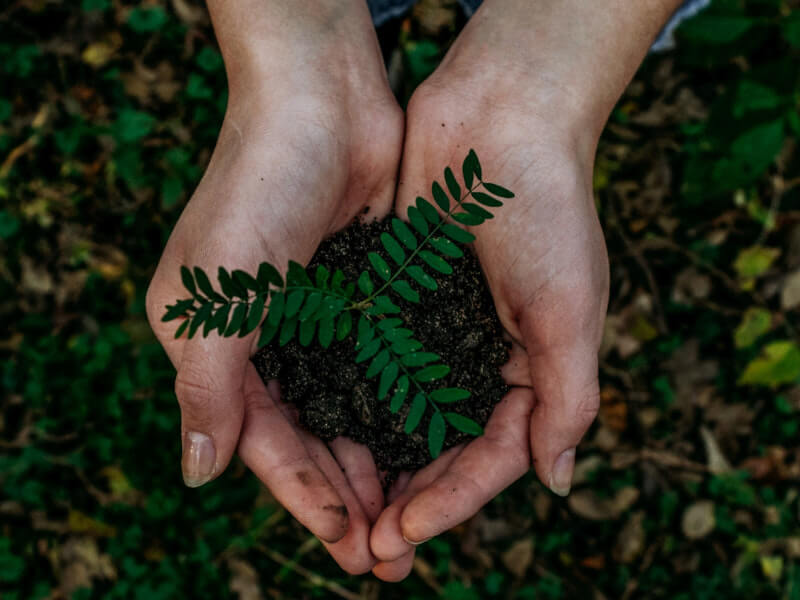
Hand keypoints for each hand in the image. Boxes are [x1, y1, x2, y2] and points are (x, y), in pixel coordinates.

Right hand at [146, 1, 402, 573]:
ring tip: (413, 518)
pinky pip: (383, 370)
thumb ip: (206, 388)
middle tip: (389, 555)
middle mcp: (267, 341)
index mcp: (217, 346)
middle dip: (347, 497)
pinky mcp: (365, 298)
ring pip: (350, 412)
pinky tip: (429, 447)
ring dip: (379, 465)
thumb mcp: (214, 296)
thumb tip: (197, 475)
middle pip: (310, 438)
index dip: (303, 495)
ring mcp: (319, 320)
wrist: (321, 103)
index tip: (347, 542)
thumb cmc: (257, 190)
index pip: (262, 442)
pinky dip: (401, 410)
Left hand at [368, 79, 608, 582]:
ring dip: (374, 464)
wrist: (501, 118)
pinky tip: (321, 434)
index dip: (453, 500)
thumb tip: (557, 483)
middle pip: (442, 447)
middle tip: (368, 550)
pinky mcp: (395, 298)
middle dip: (409, 499)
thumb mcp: (571, 310)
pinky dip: (351, 400)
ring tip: (340, 512)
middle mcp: (480, 357)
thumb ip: (568, 398)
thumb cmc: (548, 211)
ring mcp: (435, 329)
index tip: (405, 534)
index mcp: (530, 368)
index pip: (492, 455)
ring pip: (400, 415)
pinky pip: (371, 361)